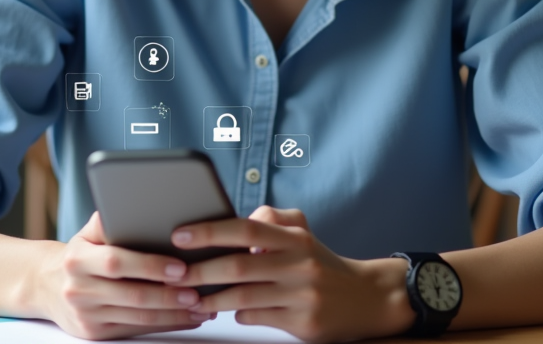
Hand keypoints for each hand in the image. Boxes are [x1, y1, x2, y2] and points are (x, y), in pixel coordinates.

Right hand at [35, 211, 215, 339]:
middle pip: (132, 295)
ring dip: (173, 314)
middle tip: (198, 290)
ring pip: (138, 317)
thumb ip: (108, 220)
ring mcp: (86, 314)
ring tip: (200, 306)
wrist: (46, 286)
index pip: (117, 262)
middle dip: (169, 294)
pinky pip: (135, 329)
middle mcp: (79, 289)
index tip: (180, 266)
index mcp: (77, 259)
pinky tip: (186, 317)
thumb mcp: (86, 234)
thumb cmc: (79, 255)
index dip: (150, 266)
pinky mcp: (94, 333)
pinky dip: (165, 324)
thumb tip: (134, 201)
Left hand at [169, 206, 414, 342]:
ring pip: (243, 297)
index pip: (246, 229)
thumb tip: (235, 223)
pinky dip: (237, 314)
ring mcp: (302, 295)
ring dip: (211, 299)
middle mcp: (299, 263)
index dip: (210, 231)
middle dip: (201, 271)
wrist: (367, 298)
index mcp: (295, 238)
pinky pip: (257, 318)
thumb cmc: (322, 264)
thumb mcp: (303, 233)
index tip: (180, 235)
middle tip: (175, 274)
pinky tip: (228, 311)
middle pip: (239, 266)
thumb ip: (271, 220)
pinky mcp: (304, 323)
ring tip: (191, 298)